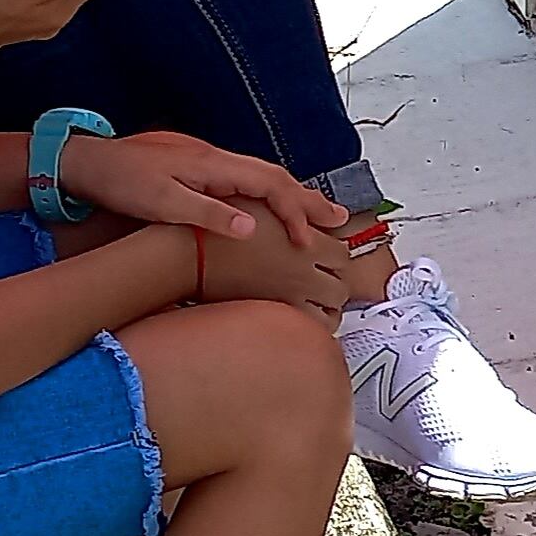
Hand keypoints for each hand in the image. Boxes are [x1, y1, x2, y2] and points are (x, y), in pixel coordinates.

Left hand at [63, 131, 349, 246]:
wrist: (86, 161)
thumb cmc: (120, 183)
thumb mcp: (162, 203)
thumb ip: (208, 214)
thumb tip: (251, 229)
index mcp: (212, 165)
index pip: (269, 184)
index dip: (294, 211)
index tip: (306, 240)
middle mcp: (216, 158)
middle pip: (274, 175)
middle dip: (308, 198)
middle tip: (340, 218)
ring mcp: (207, 161)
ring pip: (262, 175)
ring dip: (291, 194)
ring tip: (316, 212)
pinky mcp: (197, 167)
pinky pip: (246, 178)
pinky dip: (269, 192)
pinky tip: (269, 206)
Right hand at [192, 216, 355, 323]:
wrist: (191, 254)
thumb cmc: (221, 227)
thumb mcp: (266, 204)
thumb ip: (301, 209)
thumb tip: (331, 215)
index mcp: (306, 243)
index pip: (344, 253)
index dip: (338, 255)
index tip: (330, 257)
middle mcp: (302, 273)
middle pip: (341, 287)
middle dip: (336, 285)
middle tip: (325, 281)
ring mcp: (289, 298)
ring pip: (330, 314)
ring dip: (327, 309)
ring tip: (316, 304)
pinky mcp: (271, 316)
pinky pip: (307, 331)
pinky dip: (309, 327)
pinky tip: (299, 319)